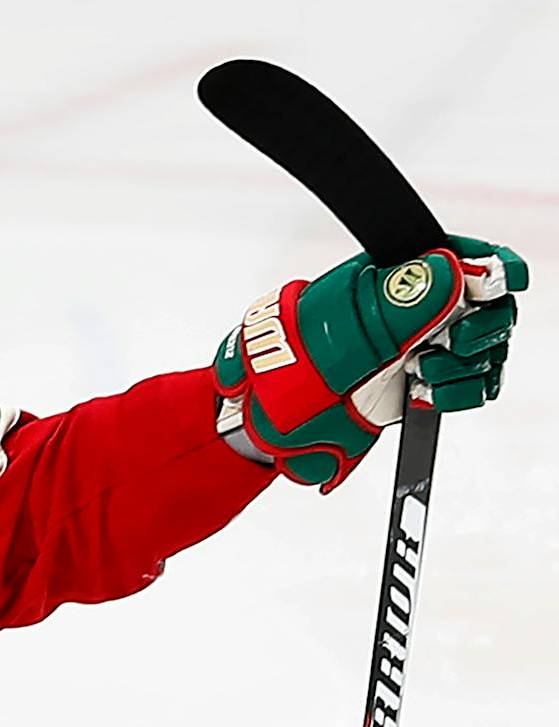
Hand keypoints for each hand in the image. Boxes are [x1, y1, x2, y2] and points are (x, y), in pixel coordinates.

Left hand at [214, 235, 527, 488]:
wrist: (268, 419)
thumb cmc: (288, 363)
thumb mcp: (339, 328)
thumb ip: (398, 303)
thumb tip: (450, 271)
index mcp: (394, 278)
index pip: (460, 256)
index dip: (492, 264)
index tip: (508, 279)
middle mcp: (417, 309)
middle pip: (490, 304)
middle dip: (482, 324)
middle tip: (451, 342)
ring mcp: (424, 348)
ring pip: (488, 347)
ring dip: (469, 362)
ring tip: (423, 371)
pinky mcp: (426, 385)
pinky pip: (475, 386)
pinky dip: (463, 391)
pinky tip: (428, 391)